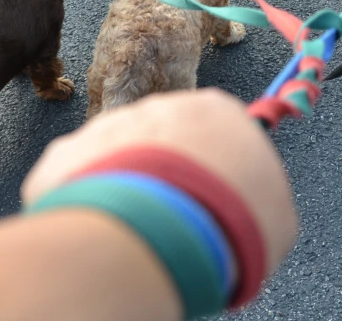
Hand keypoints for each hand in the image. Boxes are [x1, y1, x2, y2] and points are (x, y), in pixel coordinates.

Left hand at [22, 88, 298, 276]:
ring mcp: (110, 127)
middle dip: (170, 179)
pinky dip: (89, 204)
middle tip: (179, 223)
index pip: (219, 135)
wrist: (156, 234)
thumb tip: (251, 209)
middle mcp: (160, 108)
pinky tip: (106, 231)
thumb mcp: (274, 217)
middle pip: (167, 144)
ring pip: (121, 160)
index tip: (217, 207)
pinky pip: (78, 180)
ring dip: (130, 190)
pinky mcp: (66, 153)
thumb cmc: (225, 223)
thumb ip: (261, 198)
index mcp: (218, 112)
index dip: (218, 175)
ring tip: (143, 232)